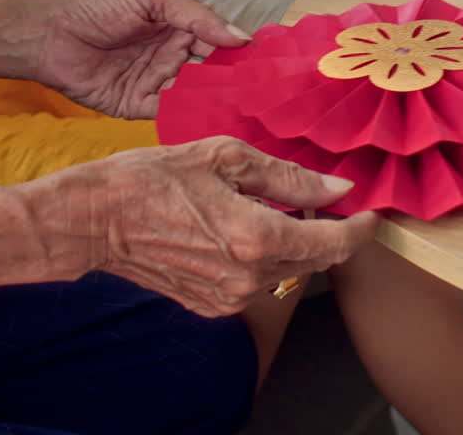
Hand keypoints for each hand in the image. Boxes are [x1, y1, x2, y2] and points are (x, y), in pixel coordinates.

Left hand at [35, 0, 248, 118]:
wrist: (50, 33)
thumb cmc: (99, 5)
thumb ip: (198, 17)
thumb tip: (241, 38)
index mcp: (180, 27)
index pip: (218, 42)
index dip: (238, 53)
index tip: (262, 66)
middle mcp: (172, 56)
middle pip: (211, 73)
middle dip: (230, 82)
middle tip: (255, 94)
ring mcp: (157, 82)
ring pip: (194, 95)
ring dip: (212, 101)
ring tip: (234, 108)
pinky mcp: (138, 106)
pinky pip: (169, 114)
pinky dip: (186, 116)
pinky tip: (203, 118)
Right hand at [38, 137, 380, 316]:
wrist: (94, 221)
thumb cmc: (152, 179)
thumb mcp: (224, 158)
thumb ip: (289, 177)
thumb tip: (338, 189)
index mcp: (257, 238)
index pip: (335, 244)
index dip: (360, 228)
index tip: (368, 211)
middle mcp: (248, 278)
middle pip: (314, 260)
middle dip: (323, 230)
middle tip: (312, 197)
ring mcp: (229, 298)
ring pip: (286, 272)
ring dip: (290, 243)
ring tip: (265, 207)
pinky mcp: (211, 306)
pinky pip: (256, 283)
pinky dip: (261, 258)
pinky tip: (238, 229)